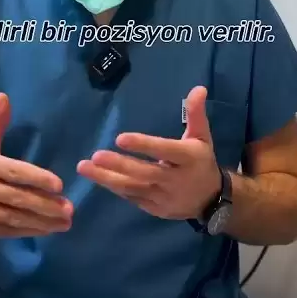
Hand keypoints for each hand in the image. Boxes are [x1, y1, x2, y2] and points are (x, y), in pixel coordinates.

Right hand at [0, 93, 72, 238]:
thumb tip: (2, 96)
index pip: (14, 171)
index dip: (37, 178)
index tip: (60, 185)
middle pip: (18, 197)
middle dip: (46, 204)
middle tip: (70, 208)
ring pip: (15, 217)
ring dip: (43, 221)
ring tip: (66, 222)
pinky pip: (9, 231)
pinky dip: (30, 231)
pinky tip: (49, 229)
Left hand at [77, 86, 221, 219]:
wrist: (211, 199)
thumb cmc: (201, 161)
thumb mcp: (202, 136)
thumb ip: (196, 113)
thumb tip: (198, 88)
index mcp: (188, 158)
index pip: (164, 151)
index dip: (144, 145)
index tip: (120, 138)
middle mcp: (175, 179)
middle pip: (144, 172)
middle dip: (119, 165)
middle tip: (96, 155)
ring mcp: (164, 197)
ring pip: (134, 188)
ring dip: (108, 179)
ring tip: (85, 167)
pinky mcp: (155, 209)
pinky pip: (132, 198)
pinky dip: (115, 189)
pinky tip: (98, 178)